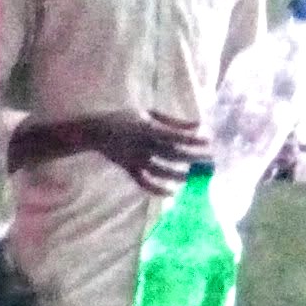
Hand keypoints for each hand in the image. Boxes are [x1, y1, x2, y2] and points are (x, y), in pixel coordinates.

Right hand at [75, 110, 206, 189]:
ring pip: (160, 170)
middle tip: (209, 160)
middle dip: (192, 157)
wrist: (96, 131)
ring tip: (192, 177)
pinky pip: (143, 182)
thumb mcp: (148, 113)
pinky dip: (157, 189)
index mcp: (149, 129)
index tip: (209, 141)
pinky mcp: (129, 169)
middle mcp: (144, 145)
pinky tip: (171, 192)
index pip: (176, 136)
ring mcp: (136, 159)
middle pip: (172, 154)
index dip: (193, 139)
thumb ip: (173, 121)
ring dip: (177, 175)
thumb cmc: (125, 119)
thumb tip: (197, 125)